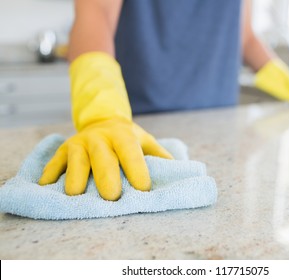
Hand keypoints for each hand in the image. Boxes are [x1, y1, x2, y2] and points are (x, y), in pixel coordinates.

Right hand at [39, 118, 172, 200]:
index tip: (143, 189)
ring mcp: (79, 143)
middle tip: (112, 198)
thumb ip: (160, 155)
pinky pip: (54, 163)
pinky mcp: (62, 149)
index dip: (137, 170)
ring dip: (75, 178)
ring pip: (75, 161)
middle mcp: (100, 139)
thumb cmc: (128, 138)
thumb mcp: (146, 141)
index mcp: (123, 136)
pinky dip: (50, 175)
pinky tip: (46, 187)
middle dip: (106, 178)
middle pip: (102, 159)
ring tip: (76, 195)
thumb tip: (179, 173)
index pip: (131, 154)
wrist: (103, 120)